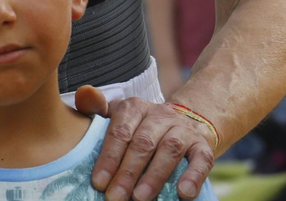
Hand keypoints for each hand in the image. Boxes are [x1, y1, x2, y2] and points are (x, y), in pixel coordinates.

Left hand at [75, 88, 214, 200]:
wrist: (188, 122)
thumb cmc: (144, 127)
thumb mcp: (121, 116)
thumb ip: (98, 109)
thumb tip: (82, 95)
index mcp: (135, 108)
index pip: (120, 130)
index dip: (109, 157)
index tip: (98, 182)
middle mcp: (160, 115)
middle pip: (143, 142)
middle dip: (127, 172)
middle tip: (115, 197)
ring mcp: (184, 130)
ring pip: (170, 149)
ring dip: (155, 176)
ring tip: (140, 198)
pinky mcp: (203, 146)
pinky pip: (201, 159)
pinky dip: (194, 176)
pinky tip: (184, 193)